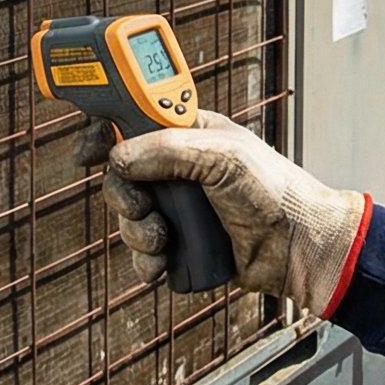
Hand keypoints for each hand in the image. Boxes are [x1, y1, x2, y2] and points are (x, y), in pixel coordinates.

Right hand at [74, 113, 370, 313]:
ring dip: (137, 233)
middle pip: (121, 175)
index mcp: (187, 133)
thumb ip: (166, 148)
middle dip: (124, 195)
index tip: (88, 148)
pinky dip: (146, 261)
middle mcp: (178, 168)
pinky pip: (142, 253)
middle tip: (143, 207)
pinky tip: (164, 264)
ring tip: (164, 241)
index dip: (105, 129)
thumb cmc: (274, 191)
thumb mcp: (221, 155)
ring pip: (127, 216)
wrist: (297, 248)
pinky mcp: (180, 243)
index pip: (132, 120)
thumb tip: (118, 156)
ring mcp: (177, 207)